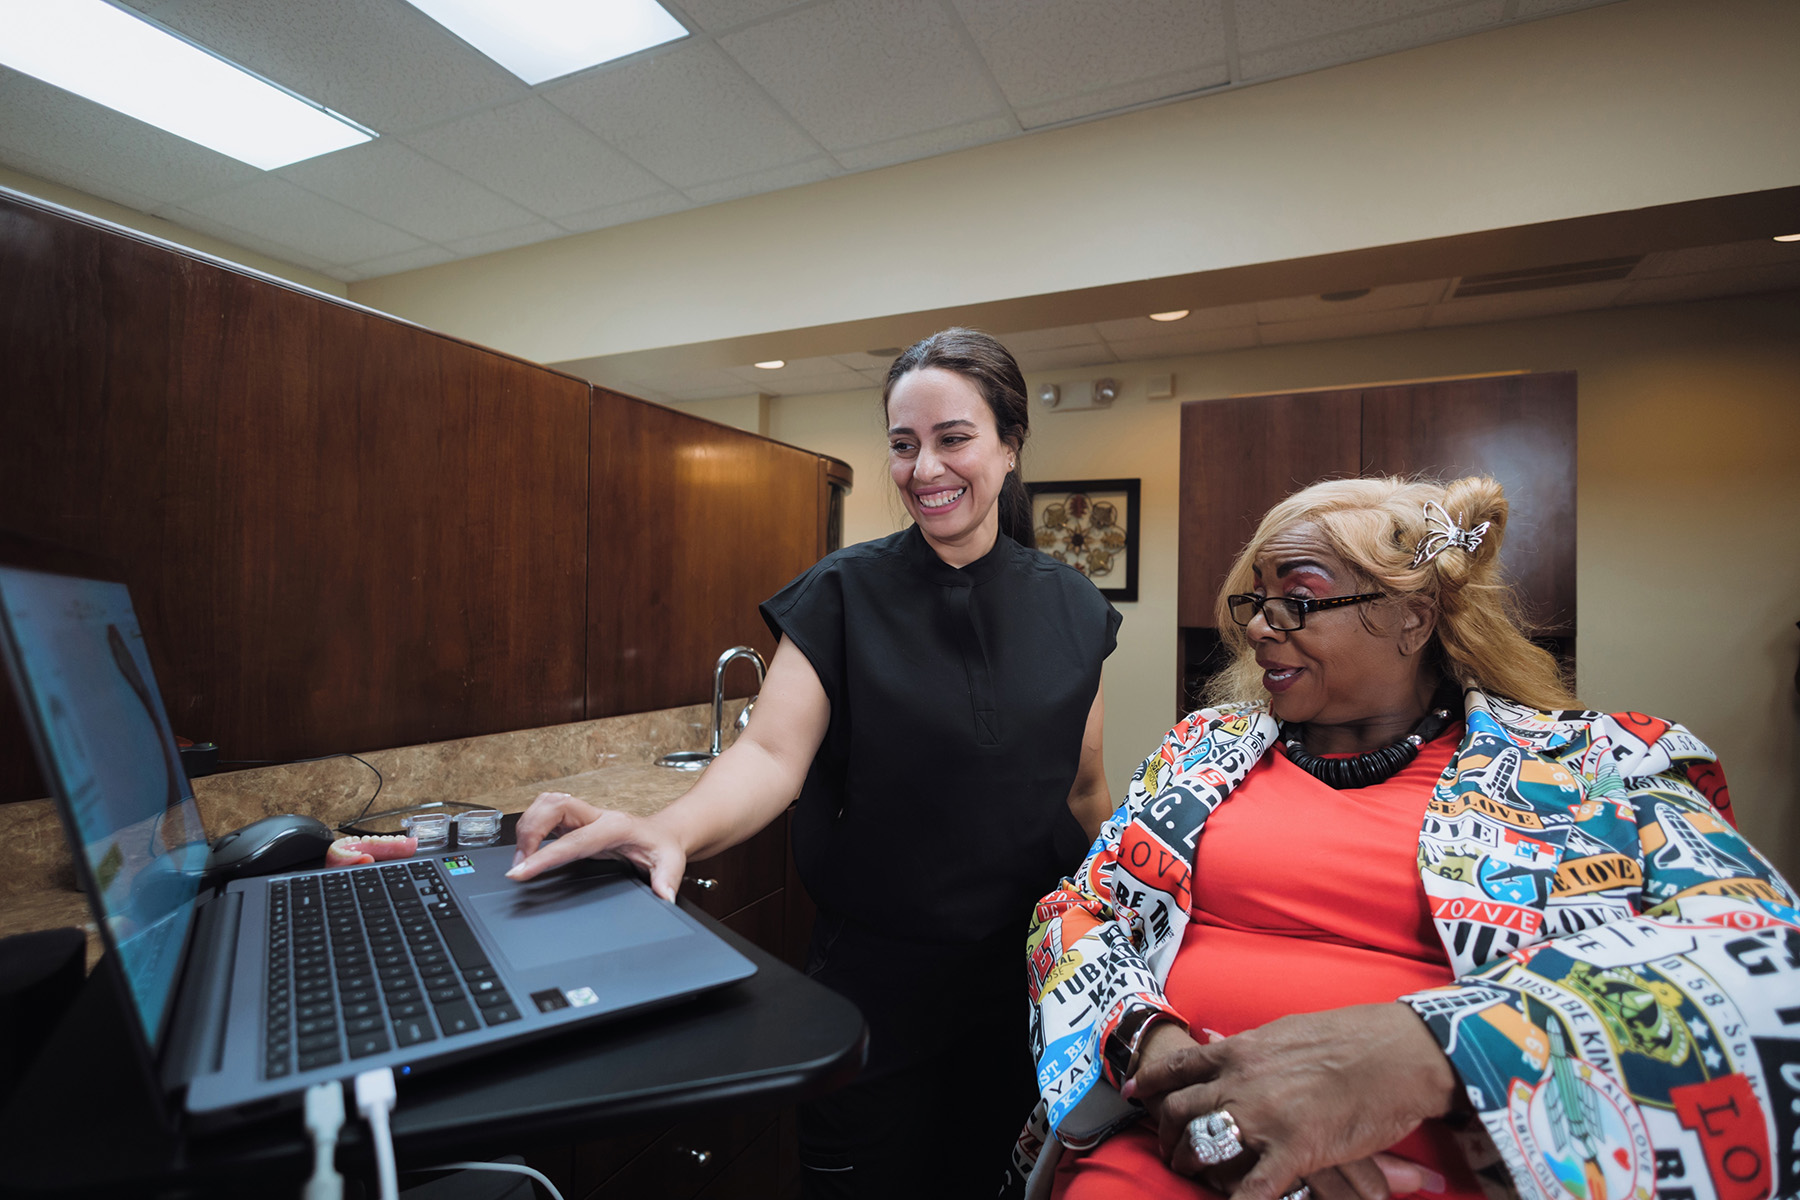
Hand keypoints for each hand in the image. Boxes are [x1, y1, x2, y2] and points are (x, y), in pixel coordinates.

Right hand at [505, 791, 687, 899]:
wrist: (664, 833)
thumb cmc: (663, 846)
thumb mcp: (672, 863)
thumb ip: (667, 879)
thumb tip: (663, 896)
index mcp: (614, 827)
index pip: (572, 840)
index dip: (543, 855)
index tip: (521, 870)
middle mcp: (596, 816)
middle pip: (552, 806)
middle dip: (529, 830)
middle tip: (519, 865)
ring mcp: (584, 817)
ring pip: (546, 804)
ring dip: (527, 826)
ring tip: (520, 859)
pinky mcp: (575, 822)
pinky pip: (546, 814)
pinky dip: (531, 827)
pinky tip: (527, 849)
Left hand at [1128, 1004, 1457, 1199]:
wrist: (1398, 1051)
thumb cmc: (1353, 1036)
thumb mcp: (1288, 1031)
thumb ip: (1253, 1047)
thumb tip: (1226, 1046)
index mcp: (1242, 1050)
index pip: (1180, 1067)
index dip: (1151, 1082)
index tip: (1136, 1094)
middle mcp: (1242, 1081)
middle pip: (1182, 1110)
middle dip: (1167, 1133)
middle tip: (1167, 1146)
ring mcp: (1265, 1116)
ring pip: (1204, 1146)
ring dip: (1192, 1164)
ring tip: (1191, 1174)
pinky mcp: (1295, 1149)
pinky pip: (1253, 1187)